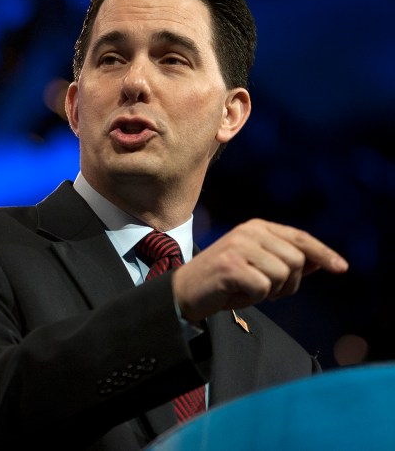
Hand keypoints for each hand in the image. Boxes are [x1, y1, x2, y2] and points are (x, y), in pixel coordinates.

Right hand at [171, 218, 348, 322]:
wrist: (184, 292)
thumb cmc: (223, 282)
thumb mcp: (257, 267)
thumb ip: (286, 262)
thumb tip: (320, 263)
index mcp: (256, 227)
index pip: (299, 238)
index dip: (323, 253)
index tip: (341, 268)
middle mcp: (248, 232)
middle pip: (297, 260)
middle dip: (289, 283)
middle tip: (264, 290)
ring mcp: (238, 247)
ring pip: (283, 275)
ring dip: (270, 291)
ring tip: (246, 290)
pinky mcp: (230, 266)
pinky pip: (263, 288)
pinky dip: (253, 298)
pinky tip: (235, 294)